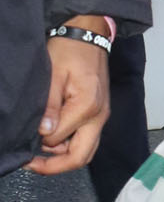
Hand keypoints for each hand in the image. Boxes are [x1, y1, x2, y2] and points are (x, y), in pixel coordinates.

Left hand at [26, 22, 110, 174]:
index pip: (59, 140)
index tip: (23, 143)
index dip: (39, 146)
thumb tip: (44, 133)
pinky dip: (70, 145)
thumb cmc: (70, 50)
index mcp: (87, 106)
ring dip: (63, 157)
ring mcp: (102, 115)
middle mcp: (99, 115)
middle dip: (55, 166)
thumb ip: (49, 106)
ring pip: (86, 151)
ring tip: (40, 150)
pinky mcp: (100, 113)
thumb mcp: (52, 75)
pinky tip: (53, 137)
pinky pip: (87, 139)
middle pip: (81, 156)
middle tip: (32, 164)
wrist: (89, 35)